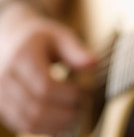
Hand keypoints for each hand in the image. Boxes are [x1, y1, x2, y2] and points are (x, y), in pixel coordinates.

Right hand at [0, 2, 94, 133]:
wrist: (11, 39)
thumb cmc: (40, 38)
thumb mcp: (60, 36)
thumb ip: (75, 50)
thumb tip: (93, 64)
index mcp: (22, 56)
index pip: (45, 85)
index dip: (69, 93)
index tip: (86, 90)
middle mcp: (5, 77)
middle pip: (37, 106)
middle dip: (66, 110)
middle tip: (84, 104)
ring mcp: (1, 94)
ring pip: (29, 120)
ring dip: (57, 123)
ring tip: (76, 114)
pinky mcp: (3, 106)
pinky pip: (24, 124)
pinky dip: (46, 127)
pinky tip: (63, 121)